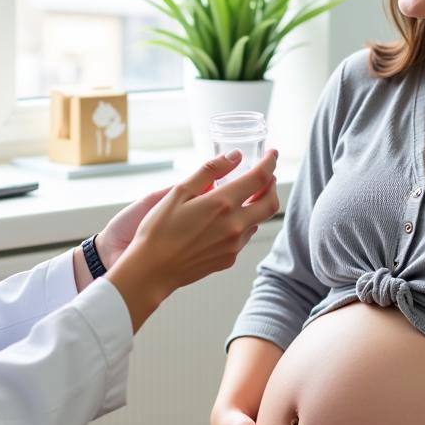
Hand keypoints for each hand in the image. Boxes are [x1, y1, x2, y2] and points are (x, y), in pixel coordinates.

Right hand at [105, 149, 278, 330]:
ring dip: (256, 205)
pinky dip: (242, 223)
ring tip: (241, 196)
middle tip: (265, 175)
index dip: (270, 162)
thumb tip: (234, 156)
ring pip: (258, 221)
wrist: (152, 270)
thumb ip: (209, 170)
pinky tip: (225, 220)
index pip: (260, 178)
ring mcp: (234, 245)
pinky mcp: (229, 259)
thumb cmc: (159, 230)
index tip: (272, 153)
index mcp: (222, 204)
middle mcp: (234, 225)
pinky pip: (244, 237)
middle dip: (272, 185)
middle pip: (271, 202)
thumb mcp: (179, 191)